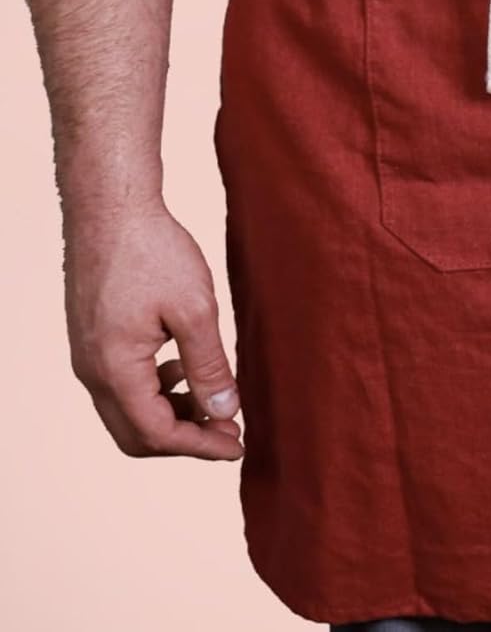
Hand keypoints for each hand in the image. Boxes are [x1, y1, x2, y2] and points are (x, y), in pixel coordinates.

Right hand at [63, 196, 243, 459]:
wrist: (111, 207)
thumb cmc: (153, 250)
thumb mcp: (195, 309)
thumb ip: (209, 365)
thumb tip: (226, 410)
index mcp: (115, 370)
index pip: (157, 434)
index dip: (200, 447)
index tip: (238, 446)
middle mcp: (92, 371)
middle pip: (135, 434)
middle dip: (184, 438)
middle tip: (229, 430)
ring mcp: (87, 356)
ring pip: (128, 410)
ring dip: (171, 413)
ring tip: (215, 399)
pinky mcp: (91, 339)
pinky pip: (121, 384)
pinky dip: (155, 389)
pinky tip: (184, 366)